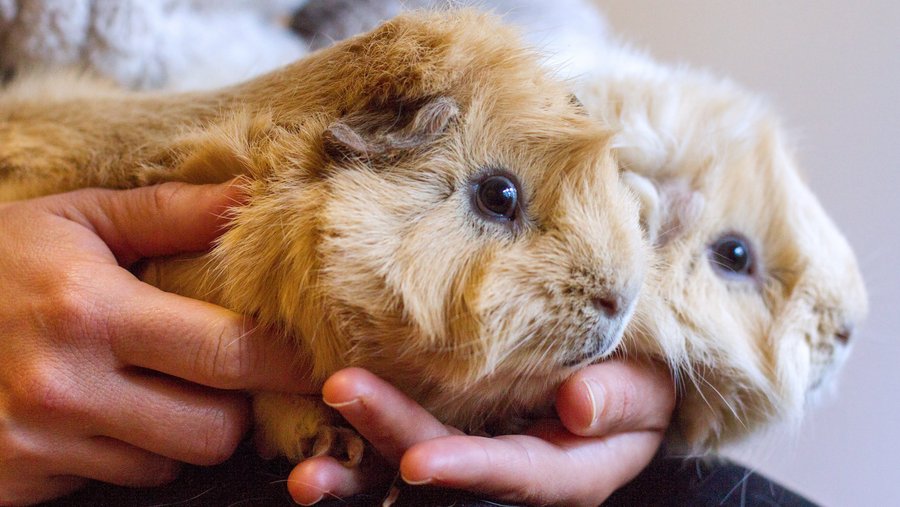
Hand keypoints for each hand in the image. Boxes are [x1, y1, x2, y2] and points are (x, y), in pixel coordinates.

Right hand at [0, 182, 313, 505]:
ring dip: (181, 430)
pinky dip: (132, 452)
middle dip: (238, 405)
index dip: (287, 362)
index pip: (228, 353)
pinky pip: (119, 480)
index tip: (318, 357)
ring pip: (170, 463)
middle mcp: (67, 387)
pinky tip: (108, 412)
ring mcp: (38, 443)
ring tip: (154, 384)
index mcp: (91, 310)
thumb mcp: (75, 220)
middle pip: (215, 430)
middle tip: (226, 372)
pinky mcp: (18, 479)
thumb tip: (251, 199)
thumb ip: (168, 213)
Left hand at [288, 361, 674, 505]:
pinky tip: (308, 436)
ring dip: (353, 471)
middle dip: (392, 434)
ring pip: (404, 472)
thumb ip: (623, 401)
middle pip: (444, 464)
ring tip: (302, 472)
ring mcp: (468, 454)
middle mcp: (503, 472)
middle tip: (341, 390)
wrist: (616, 380)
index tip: (419, 462)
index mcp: (559, 470)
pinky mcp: (444, 431)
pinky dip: (353, 445)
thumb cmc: (635, 387)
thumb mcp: (647, 394)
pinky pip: (393, 447)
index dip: (468, 470)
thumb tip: (579, 407)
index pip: (513, 475)